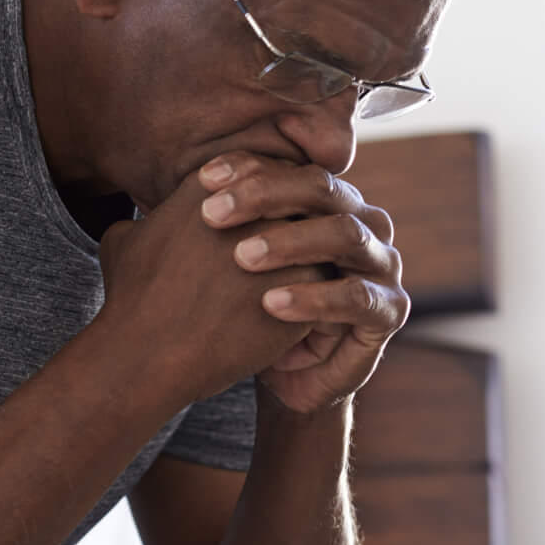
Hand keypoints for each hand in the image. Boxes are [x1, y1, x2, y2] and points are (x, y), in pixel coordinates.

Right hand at [92, 168, 326, 409]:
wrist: (150, 354)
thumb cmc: (131, 300)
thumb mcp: (123, 242)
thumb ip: (143, 222)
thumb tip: (140, 225)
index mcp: (214, 187)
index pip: (260, 176)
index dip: (266, 199)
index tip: (263, 222)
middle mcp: (256, 208)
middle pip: (295, 202)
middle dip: (297, 222)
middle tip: (293, 249)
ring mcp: (285, 246)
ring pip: (317, 242)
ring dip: (312, 259)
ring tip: (299, 283)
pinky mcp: (304, 287)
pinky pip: (327, 283)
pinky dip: (318, 298)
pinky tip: (301, 315)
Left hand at [194, 151, 409, 414]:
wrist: (287, 375)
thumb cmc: (254, 309)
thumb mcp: (231, 265)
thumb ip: (213, 228)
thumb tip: (154, 197)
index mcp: (327, 201)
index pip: (291, 168)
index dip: (248, 169)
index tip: (201, 180)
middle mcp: (362, 221)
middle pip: (321, 188)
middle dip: (265, 195)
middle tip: (212, 214)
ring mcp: (382, 263)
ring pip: (344, 234)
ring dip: (290, 242)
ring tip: (241, 257)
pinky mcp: (390, 310)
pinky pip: (356, 296)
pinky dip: (312, 298)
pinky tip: (271, 303)